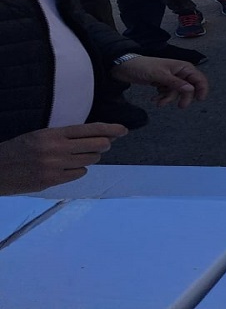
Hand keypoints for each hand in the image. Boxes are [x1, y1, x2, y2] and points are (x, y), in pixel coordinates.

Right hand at [0, 123, 127, 194]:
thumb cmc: (18, 150)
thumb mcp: (40, 135)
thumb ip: (64, 136)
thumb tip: (94, 137)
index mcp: (53, 133)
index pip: (90, 129)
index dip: (110, 129)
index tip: (123, 130)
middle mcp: (56, 148)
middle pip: (97, 145)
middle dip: (104, 144)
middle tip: (104, 144)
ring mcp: (55, 166)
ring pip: (90, 160)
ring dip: (91, 157)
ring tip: (81, 156)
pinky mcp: (51, 181)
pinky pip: (79, 173)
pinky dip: (79, 170)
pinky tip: (69, 168)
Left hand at [110, 56, 208, 108]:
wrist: (124, 67)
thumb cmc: (144, 67)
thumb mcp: (160, 75)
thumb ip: (176, 83)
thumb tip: (192, 90)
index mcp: (183, 67)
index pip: (199, 78)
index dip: (202, 89)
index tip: (200, 100)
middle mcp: (179, 72)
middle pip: (189, 88)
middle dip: (184, 97)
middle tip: (180, 107)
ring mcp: (171, 78)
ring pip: (177, 92)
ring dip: (168, 98)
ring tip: (158, 102)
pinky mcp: (163, 83)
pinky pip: (168, 93)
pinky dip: (162, 97)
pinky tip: (154, 99)